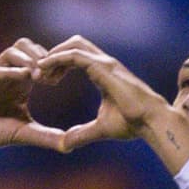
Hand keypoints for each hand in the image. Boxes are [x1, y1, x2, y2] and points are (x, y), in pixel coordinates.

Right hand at [0, 39, 68, 150]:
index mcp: (20, 81)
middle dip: (43, 57)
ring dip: (29, 59)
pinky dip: (11, 71)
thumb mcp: (22, 133)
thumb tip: (70, 146)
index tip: (61, 78)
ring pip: (13, 50)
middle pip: (28, 46)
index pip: (40, 59)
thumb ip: (45, 137)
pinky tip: (25, 77)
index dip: (53, 63)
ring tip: (39, 76)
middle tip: (52, 76)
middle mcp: (8, 73)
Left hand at [36, 36, 172, 150]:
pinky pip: (74, 55)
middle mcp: (104, 63)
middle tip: (39, 75)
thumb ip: (82, 133)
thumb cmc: (133, 123)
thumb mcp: (101, 128)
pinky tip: (44, 69)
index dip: (59, 64)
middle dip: (54, 55)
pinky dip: (57, 58)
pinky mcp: (103, 67)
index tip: (46, 80)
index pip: (77, 57)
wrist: (150, 121)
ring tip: (39, 72)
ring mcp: (105, 62)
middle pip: (73, 44)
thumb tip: (66, 144)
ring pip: (72, 45)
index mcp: (103, 72)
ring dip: (53, 55)